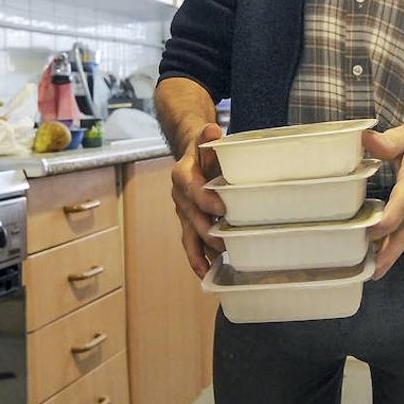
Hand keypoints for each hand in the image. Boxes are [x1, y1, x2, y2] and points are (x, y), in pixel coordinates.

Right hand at [171, 123, 226, 278]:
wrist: (192, 157)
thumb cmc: (204, 149)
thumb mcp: (205, 140)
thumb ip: (207, 137)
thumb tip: (211, 129)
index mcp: (182, 175)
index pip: (191, 188)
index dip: (204, 199)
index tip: (221, 209)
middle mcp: (180, 197)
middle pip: (190, 217)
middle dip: (206, 231)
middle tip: (224, 243)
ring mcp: (183, 213)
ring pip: (188, 235)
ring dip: (199, 253)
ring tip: (211, 269)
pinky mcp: (189, 224)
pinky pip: (191, 244)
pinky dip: (198, 259)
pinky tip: (208, 273)